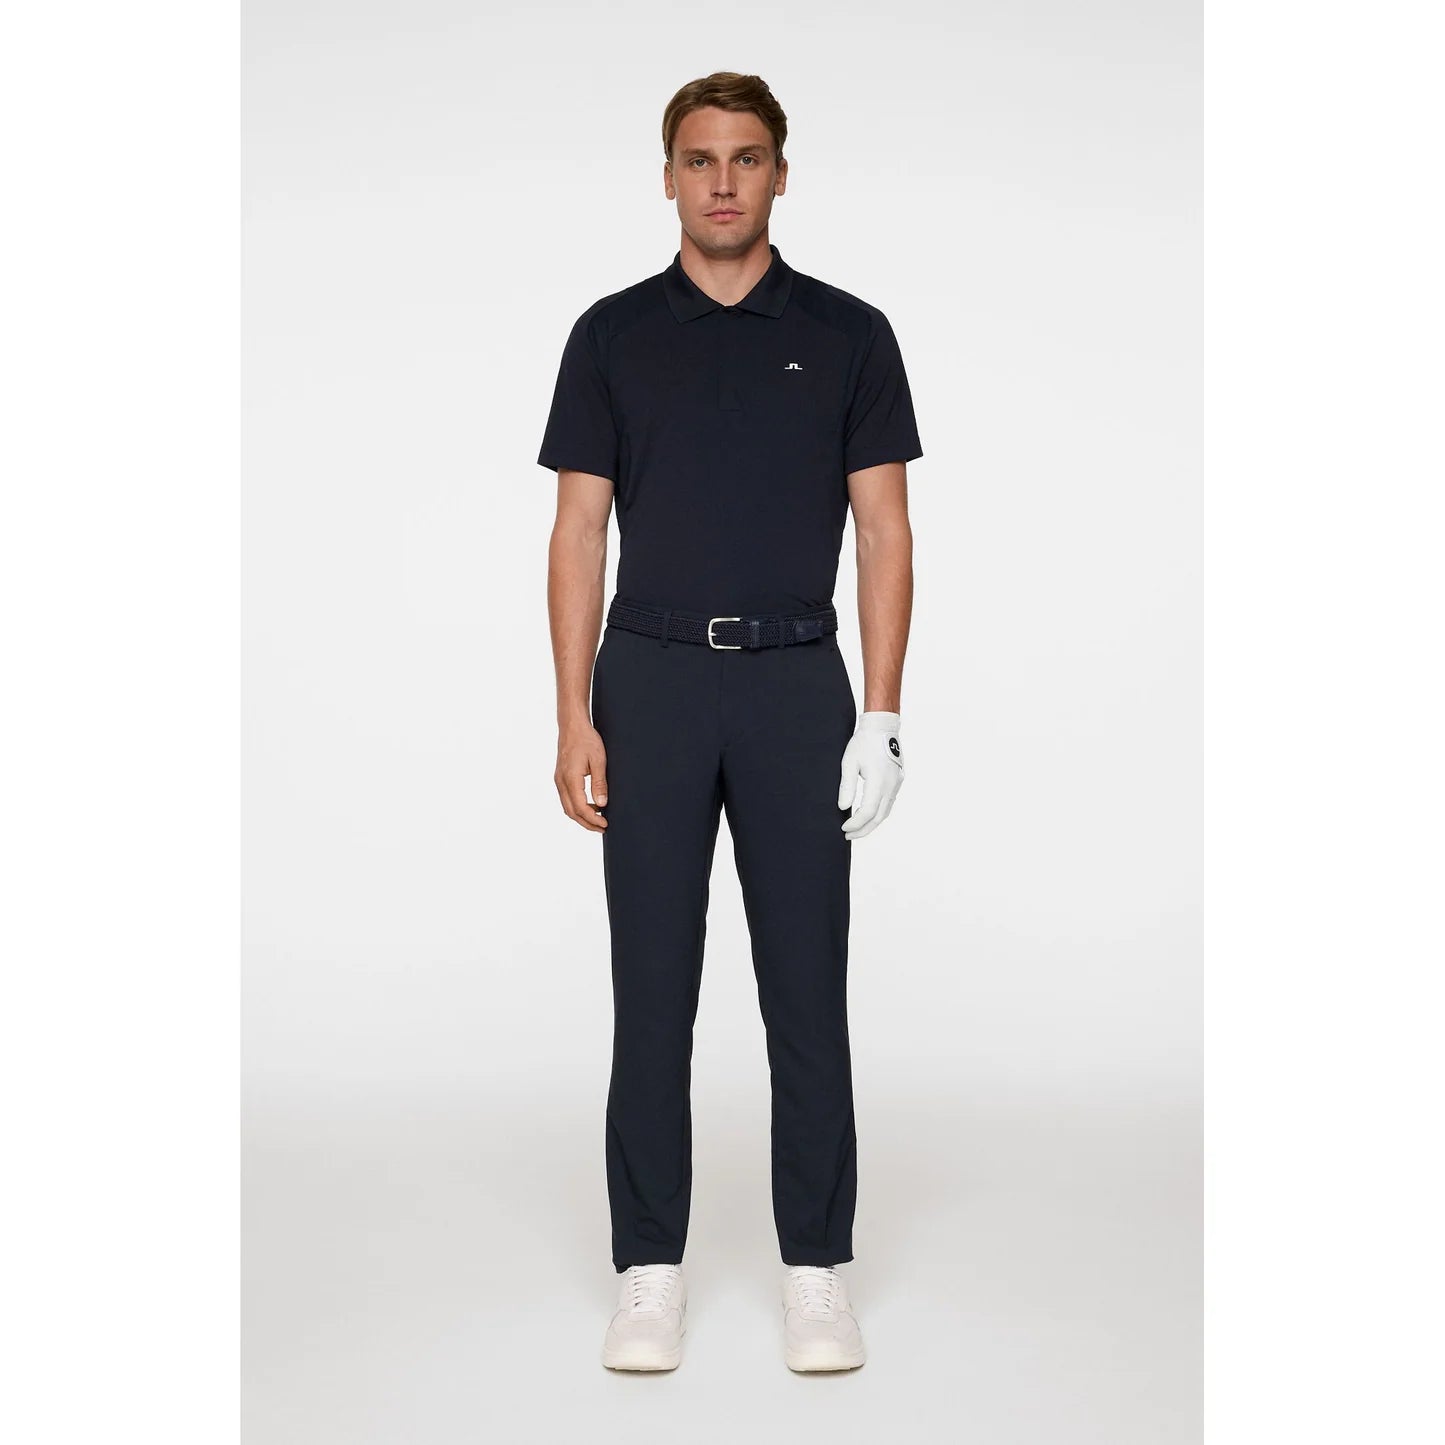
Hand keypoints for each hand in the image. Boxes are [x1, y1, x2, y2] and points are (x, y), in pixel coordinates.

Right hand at [555, 721, 608, 832]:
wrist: (572, 726)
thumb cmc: (586, 739)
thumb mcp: (598, 760)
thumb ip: (599, 783)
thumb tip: (601, 804)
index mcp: (570, 778)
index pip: (580, 807)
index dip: (593, 819)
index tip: (605, 824)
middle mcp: (561, 782)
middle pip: (571, 812)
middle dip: (587, 823)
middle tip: (602, 827)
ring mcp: (558, 780)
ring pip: (567, 807)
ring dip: (582, 816)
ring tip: (598, 818)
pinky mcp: (560, 777)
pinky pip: (567, 798)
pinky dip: (577, 806)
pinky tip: (590, 804)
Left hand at [838, 712, 903, 840]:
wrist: (882, 727)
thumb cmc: (863, 742)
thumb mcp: (849, 763)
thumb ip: (847, 786)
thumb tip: (843, 808)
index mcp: (878, 781)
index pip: (868, 811)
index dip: (856, 824)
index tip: (843, 828)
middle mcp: (891, 785)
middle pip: (879, 817)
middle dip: (863, 830)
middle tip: (848, 836)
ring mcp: (897, 783)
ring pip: (886, 811)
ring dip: (872, 823)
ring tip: (857, 830)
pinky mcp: (898, 781)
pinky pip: (889, 803)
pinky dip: (878, 813)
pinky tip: (868, 816)